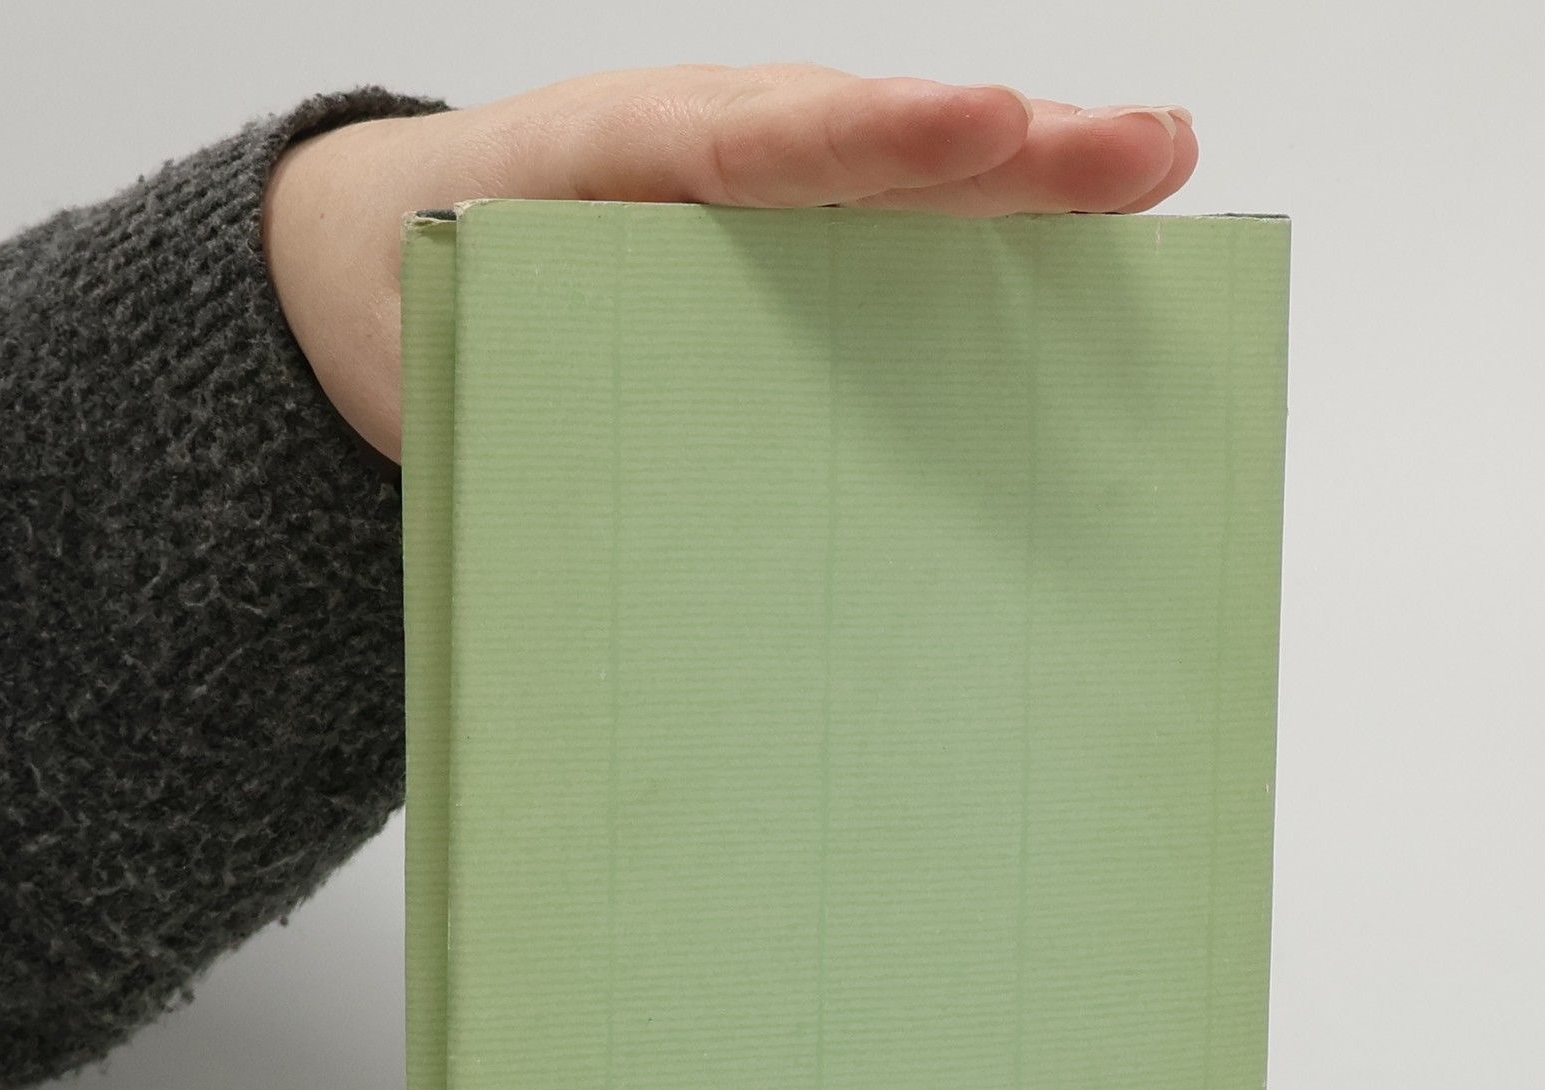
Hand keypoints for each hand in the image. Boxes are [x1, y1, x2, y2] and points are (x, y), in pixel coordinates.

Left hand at [263, 65, 1197, 460]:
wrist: (385, 257)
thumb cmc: (429, 300)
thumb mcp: (439, 353)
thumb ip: (507, 396)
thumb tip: (600, 507)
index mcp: (619, 162)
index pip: (761, 141)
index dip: (879, 140)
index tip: (982, 127)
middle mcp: (719, 154)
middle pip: (880, 145)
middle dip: (1013, 151)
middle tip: (1140, 151)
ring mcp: (770, 190)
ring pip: (913, 180)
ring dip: (1035, 184)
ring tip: (1159, 170)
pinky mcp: (795, 238)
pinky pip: (903, 229)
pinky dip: (998, 235)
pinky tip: (1097, 251)